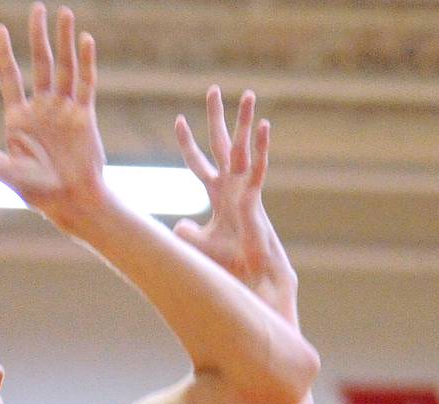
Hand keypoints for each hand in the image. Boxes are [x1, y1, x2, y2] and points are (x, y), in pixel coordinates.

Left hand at [0, 3, 108, 228]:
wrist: (70, 201)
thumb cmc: (35, 191)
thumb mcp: (1, 169)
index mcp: (18, 118)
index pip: (10, 76)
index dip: (4, 54)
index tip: (0, 29)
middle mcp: (41, 108)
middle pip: (40, 63)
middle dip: (38, 36)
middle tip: (38, 8)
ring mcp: (63, 109)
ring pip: (64, 67)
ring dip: (64, 41)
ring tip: (64, 13)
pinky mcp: (84, 115)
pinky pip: (85, 83)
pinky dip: (86, 62)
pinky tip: (85, 40)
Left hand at [173, 87, 298, 326]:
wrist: (249, 278)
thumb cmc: (229, 263)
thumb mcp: (200, 245)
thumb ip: (188, 233)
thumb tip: (175, 227)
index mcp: (217, 194)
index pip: (199, 163)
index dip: (188, 143)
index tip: (177, 120)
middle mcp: (232, 186)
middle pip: (221, 145)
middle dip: (216, 118)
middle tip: (212, 89)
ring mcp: (245, 190)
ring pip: (244, 149)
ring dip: (244, 122)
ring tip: (246, 94)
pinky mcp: (256, 198)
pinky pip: (259, 168)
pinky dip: (261, 147)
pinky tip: (263, 125)